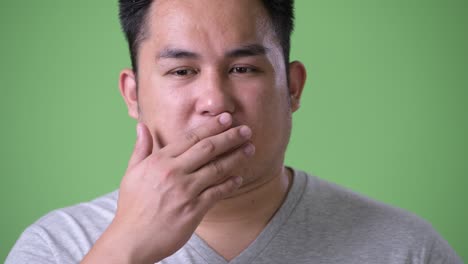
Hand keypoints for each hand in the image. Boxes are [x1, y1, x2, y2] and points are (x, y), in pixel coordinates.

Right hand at [82, 113, 254, 263]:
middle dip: (230, 137)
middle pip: (208, 148)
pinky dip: (230, 184)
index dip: (212, 127)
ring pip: (217, 169)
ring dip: (236, 157)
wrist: (131, 240)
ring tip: (250, 149)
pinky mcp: (193, 210)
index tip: (226, 118)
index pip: (191, 138)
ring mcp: (185, 191)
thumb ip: (141, 148)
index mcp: (159, 161)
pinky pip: (217, 193)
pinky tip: (239, 178)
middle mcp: (173, 173)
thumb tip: (143, 126)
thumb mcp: (131, 173)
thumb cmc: (132, 207)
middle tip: (246, 130)